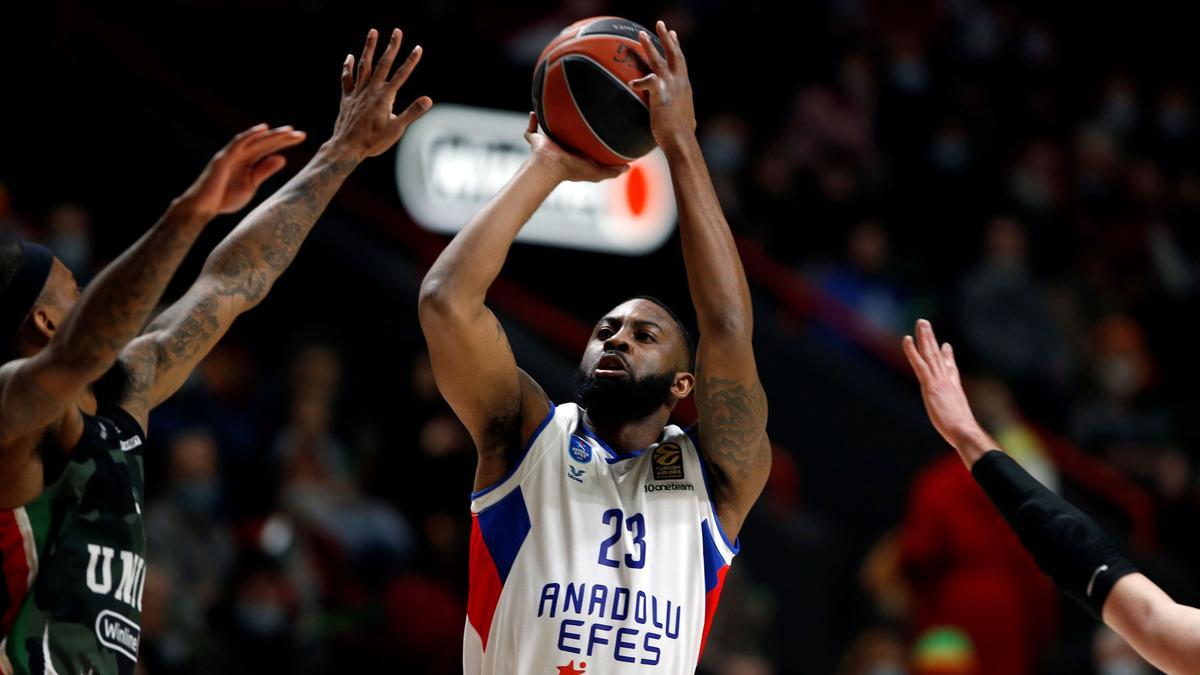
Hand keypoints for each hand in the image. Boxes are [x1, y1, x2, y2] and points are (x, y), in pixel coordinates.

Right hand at [177, 124, 306, 217]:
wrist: (202, 208)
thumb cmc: (224, 197)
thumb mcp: (250, 184)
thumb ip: (264, 171)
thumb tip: (282, 158)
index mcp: (246, 161)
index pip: (268, 148)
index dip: (283, 142)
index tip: (301, 138)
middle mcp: (239, 154)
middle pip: (264, 142)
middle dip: (282, 138)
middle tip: (301, 134)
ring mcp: (230, 155)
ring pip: (254, 141)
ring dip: (271, 135)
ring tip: (289, 131)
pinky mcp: (223, 159)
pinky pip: (238, 144)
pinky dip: (250, 135)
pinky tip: (264, 129)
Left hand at [331, 28, 432, 161]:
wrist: (346, 148)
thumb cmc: (373, 141)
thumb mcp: (396, 129)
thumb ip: (412, 112)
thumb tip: (428, 100)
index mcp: (384, 97)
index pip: (401, 75)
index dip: (411, 61)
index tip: (418, 48)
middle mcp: (371, 90)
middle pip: (383, 64)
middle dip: (392, 47)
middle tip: (397, 31)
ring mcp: (357, 92)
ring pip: (364, 65)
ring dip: (369, 48)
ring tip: (373, 32)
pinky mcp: (347, 98)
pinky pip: (347, 78)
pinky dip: (348, 66)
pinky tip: (350, 57)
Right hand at [523, 112, 627, 181]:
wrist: (551, 165)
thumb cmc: (572, 169)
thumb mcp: (597, 172)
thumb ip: (612, 171)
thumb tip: (628, 167)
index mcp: (574, 155)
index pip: (582, 146)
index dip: (587, 139)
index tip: (595, 129)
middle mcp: (561, 148)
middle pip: (565, 136)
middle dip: (569, 128)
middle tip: (577, 115)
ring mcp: (548, 144)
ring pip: (549, 130)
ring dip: (551, 121)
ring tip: (557, 108)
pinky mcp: (536, 140)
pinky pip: (530, 130)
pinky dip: (531, 122)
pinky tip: (534, 112)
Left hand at [631, 21, 696, 150]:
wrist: (681, 141)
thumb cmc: (681, 134)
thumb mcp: (684, 117)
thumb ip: (680, 110)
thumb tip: (682, 119)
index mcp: (684, 86)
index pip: (681, 61)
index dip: (676, 46)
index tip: (673, 34)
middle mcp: (680, 82)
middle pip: (674, 54)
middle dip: (666, 37)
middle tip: (660, 24)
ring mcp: (671, 87)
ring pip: (659, 61)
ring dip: (650, 46)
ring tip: (641, 34)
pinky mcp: (661, 95)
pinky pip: (647, 81)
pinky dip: (639, 80)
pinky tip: (632, 82)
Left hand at [903, 319, 995, 463]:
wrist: (965, 431)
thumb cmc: (964, 432)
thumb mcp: (961, 421)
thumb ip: (961, 418)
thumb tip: (966, 428)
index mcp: (955, 389)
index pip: (951, 369)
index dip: (948, 356)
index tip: (946, 345)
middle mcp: (947, 381)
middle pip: (939, 356)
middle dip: (932, 339)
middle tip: (926, 324)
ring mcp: (939, 381)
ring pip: (930, 354)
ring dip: (925, 336)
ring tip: (921, 322)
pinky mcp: (930, 385)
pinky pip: (919, 364)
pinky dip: (913, 351)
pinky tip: (907, 339)